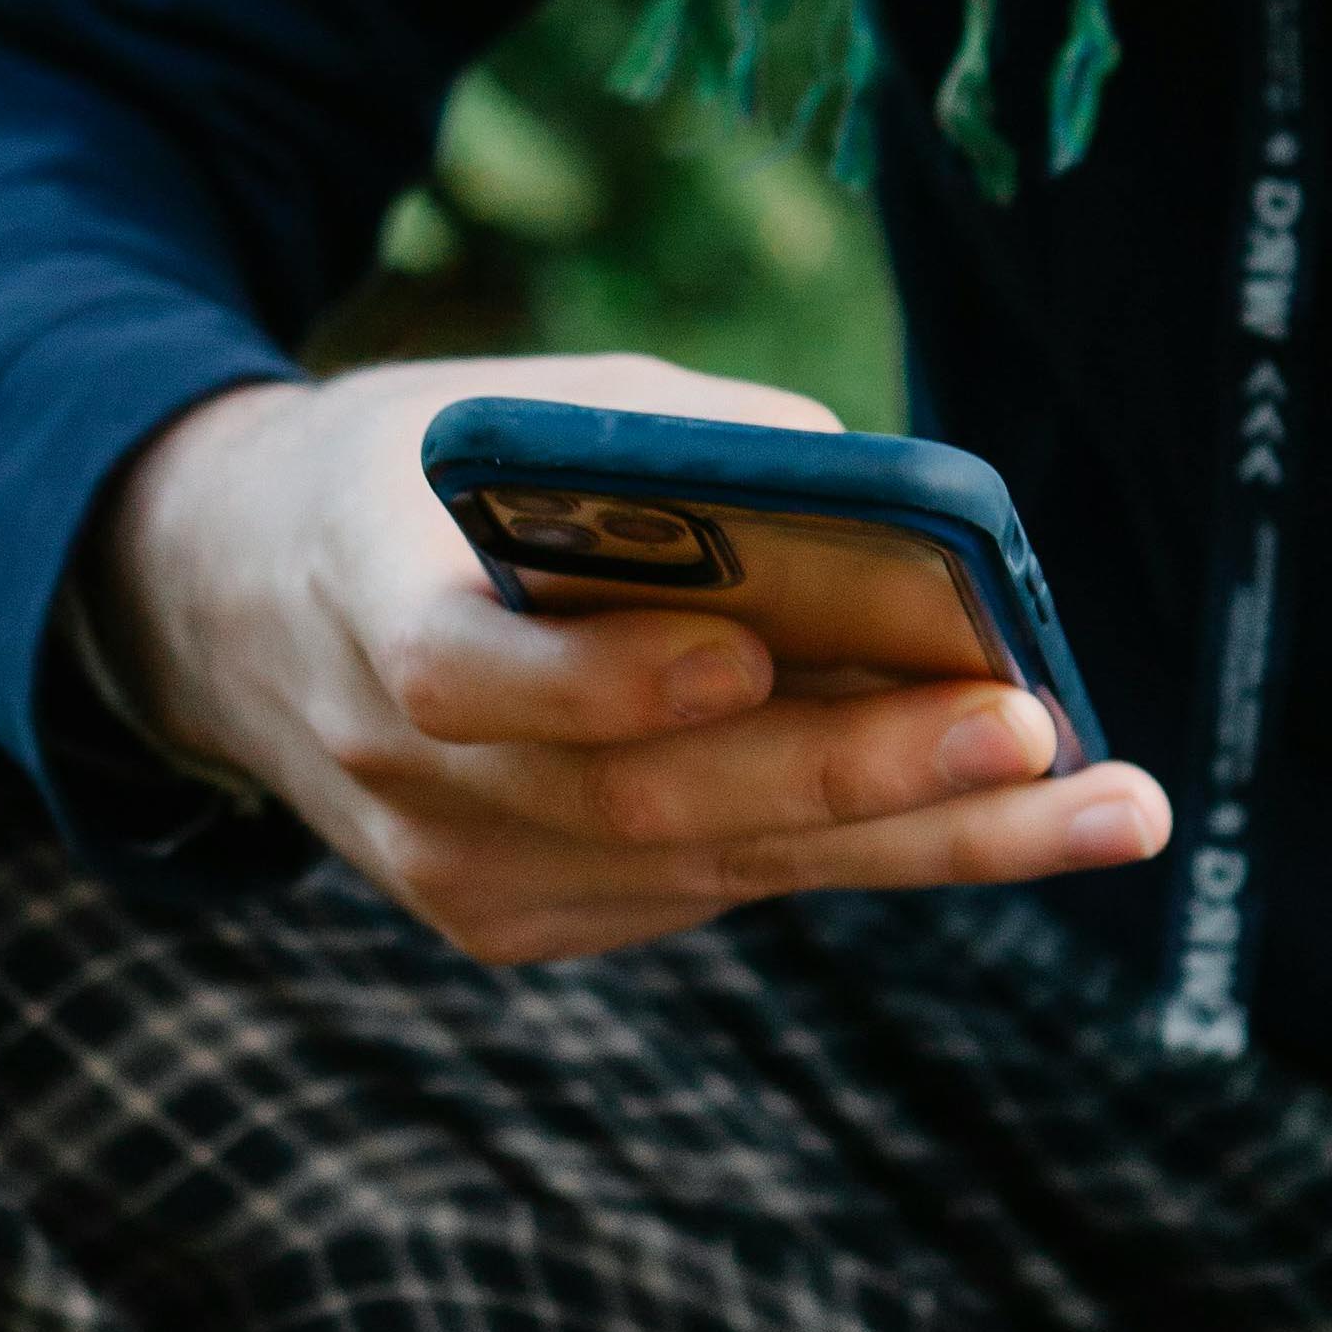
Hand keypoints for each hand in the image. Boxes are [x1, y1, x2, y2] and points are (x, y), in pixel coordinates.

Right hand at [91, 354, 1171, 965]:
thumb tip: (881, 500)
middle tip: (1043, 741)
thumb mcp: (497, 408)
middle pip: (644, 801)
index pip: (464, 679)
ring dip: (914, 838)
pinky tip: (977, 812)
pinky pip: (695, 888)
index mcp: (359, 611)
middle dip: (860, 779)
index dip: (604, 679)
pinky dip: (836, 847)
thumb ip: (664, 443)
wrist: (231, 612)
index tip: (752, 660)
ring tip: (1100, 806)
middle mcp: (397, 780)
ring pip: (707, 867)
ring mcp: (453, 877)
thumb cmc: (410, 476)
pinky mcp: (508, 922)